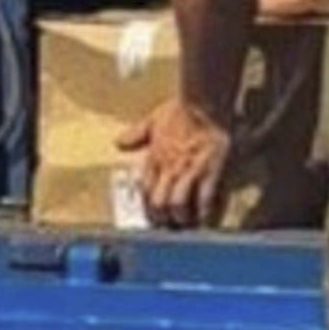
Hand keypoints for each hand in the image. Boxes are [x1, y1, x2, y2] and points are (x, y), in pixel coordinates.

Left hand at [117, 98, 235, 229]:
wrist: (203, 103)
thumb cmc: (179, 110)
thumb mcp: (152, 120)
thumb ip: (136, 134)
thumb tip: (119, 143)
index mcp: (154, 158)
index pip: (143, 191)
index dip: (147, 207)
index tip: (153, 216)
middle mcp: (168, 168)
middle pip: (157, 203)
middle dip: (161, 218)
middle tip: (168, 226)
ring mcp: (188, 171)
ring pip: (176, 205)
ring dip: (180, 217)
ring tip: (186, 224)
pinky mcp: (209, 172)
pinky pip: (204, 199)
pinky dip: (204, 213)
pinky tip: (206, 220)